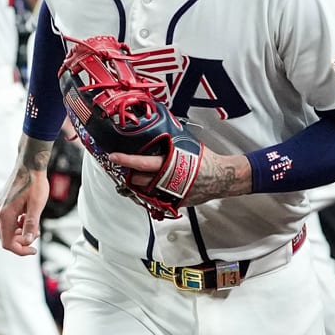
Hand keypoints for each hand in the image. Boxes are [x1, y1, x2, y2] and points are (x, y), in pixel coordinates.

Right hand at [0, 153, 50, 254]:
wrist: (29, 166)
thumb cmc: (34, 183)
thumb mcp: (37, 205)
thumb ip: (31, 225)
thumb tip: (28, 241)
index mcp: (5, 214)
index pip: (7, 243)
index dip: (21, 250)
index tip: (34, 249)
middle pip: (6, 239)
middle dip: (21, 241)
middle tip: (36, 235)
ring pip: (7, 231)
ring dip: (20, 233)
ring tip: (34, 225)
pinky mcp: (2, 206)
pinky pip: (8, 223)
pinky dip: (17, 225)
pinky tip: (28, 218)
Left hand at [108, 148, 249, 206]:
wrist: (221, 178)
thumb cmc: (206, 161)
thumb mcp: (187, 146)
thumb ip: (170, 143)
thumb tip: (159, 132)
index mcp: (169, 165)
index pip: (141, 163)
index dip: (126, 159)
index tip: (114, 156)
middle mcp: (167, 182)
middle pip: (138, 180)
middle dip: (132, 174)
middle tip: (129, 167)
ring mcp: (170, 194)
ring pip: (145, 191)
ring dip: (141, 184)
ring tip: (142, 177)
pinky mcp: (174, 202)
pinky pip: (157, 199)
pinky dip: (153, 193)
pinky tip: (156, 186)